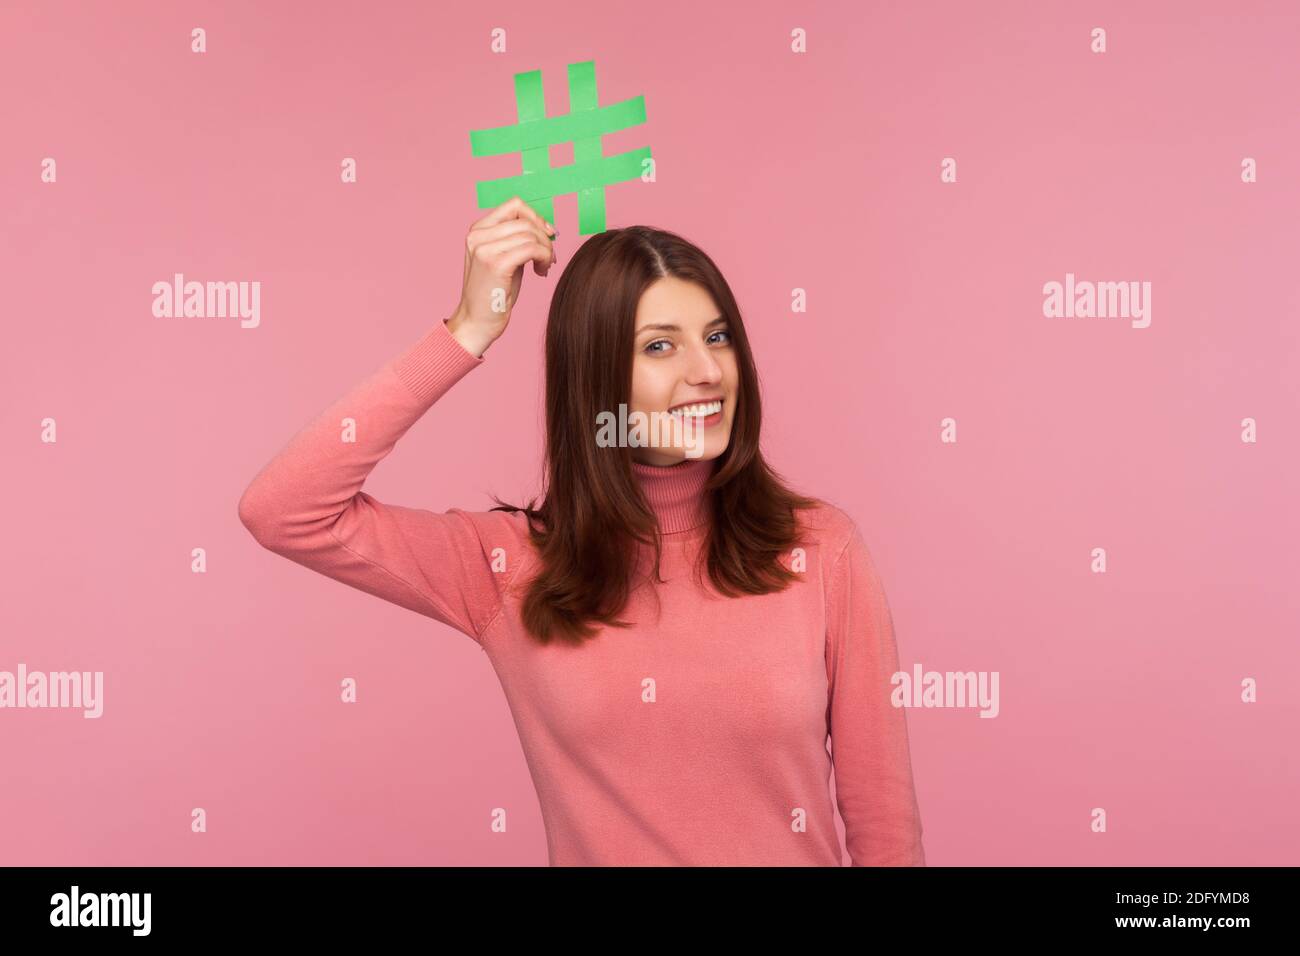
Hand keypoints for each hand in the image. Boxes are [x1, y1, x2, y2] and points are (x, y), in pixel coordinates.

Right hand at [446, 196, 556, 356]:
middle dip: (545, 237)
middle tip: (550, 257)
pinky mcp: (496, 264)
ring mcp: (484, 249)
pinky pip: (531, 249)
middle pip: (525, 220)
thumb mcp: (503, 258)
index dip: (536, 217)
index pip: (513, 205)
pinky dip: (544, 258)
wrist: (477, 322)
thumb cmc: (493, 293)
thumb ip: (516, 240)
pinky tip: (541, 272)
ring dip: (546, 250)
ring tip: (544, 266)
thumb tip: (544, 227)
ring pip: (530, 234)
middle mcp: (478, 235)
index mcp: (478, 230)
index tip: (548, 234)